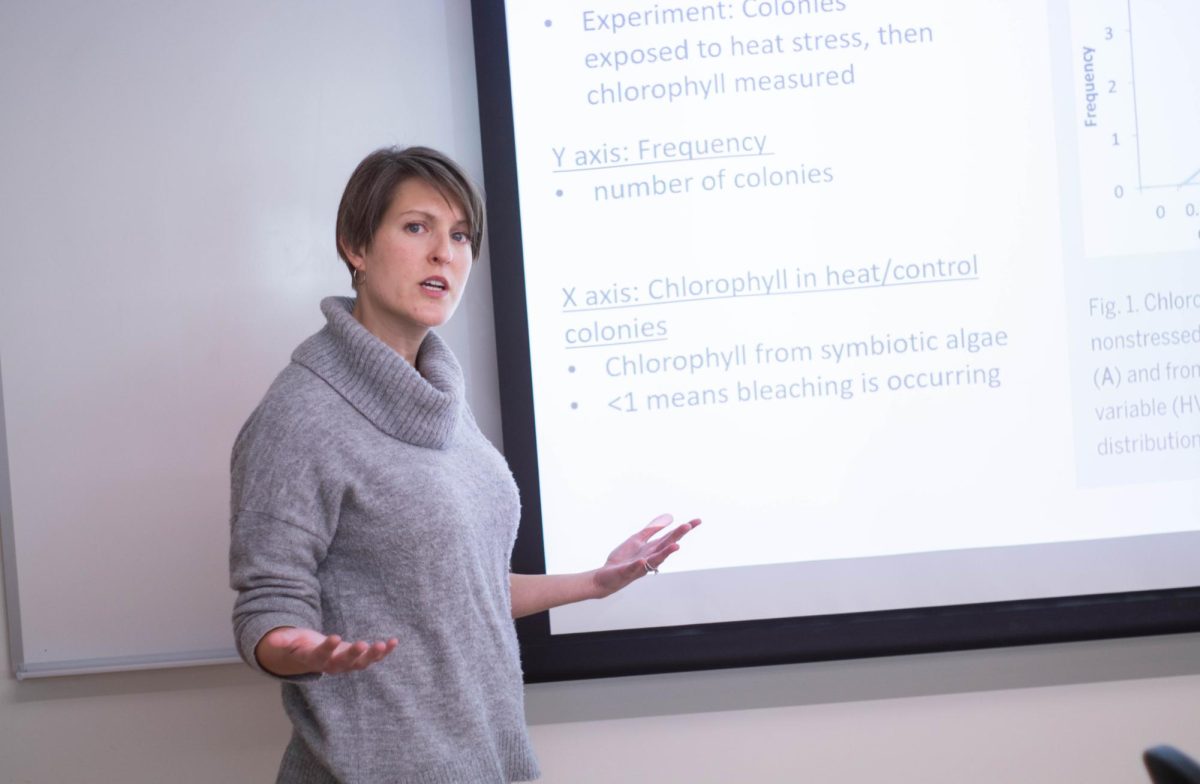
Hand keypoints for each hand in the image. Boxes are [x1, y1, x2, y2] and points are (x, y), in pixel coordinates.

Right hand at [254, 626, 398, 676]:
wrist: (311, 656)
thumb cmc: (299, 646)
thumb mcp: (288, 642)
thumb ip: (281, 641)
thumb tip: (271, 640)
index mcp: (315, 660)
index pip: (321, 656)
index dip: (328, 648)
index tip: (335, 637)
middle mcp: (332, 665)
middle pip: (344, 663)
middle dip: (354, 654)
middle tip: (364, 644)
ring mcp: (347, 664)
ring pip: (361, 663)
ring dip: (373, 655)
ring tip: (383, 644)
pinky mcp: (357, 659)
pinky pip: (373, 657)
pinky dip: (383, 651)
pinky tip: (394, 642)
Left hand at [592, 513, 700, 597]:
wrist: (606, 576)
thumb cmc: (623, 559)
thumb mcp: (637, 539)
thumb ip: (652, 529)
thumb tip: (670, 517)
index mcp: (653, 548)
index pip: (671, 536)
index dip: (684, 528)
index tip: (698, 520)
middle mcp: (651, 557)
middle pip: (666, 545)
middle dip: (677, 536)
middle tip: (688, 526)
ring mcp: (641, 565)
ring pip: (656, 559)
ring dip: (666, 553)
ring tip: (676, 545)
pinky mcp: (627, 571)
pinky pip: (634, 568)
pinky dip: (639, 565)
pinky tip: (642, 561)